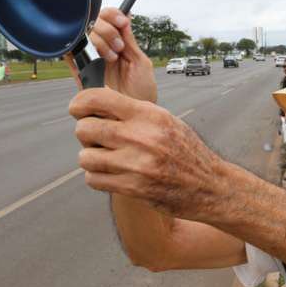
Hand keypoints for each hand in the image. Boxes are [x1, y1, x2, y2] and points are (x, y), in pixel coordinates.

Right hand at [66, 8, 156, 102]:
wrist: (133, 115)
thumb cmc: (141, 93)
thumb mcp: (140, 62)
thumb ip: (130, 40)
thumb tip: (125, 16)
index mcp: (116, 43)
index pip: (106, 17)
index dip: (112, 15)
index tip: (122, 22)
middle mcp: (100, 49)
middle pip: (92, 21)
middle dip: (107, 30)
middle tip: (119, 47)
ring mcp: (89, 60)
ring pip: (82, 34)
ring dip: (98, 41)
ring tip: (111, 58)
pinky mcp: (79, 72)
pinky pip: (69, 54)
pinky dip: (76, 48)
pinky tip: (95, 57)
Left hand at [69, 88, 226, 220]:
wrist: (209, 185)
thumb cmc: (184, 150)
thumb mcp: (164, 120)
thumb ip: (132, 111)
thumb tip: (96, 100)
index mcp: (148, 114)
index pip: (97, 98)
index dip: (79, 103)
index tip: (77, 109)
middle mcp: (140, 137)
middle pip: (84, 129)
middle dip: (85, 133)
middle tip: (96, 138)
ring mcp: (135, 164)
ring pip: (85, 157)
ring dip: (90, 158)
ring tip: (104, 158)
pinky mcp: (132, 188)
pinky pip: (93, 179)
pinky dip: (97, 177)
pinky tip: (110, 174)